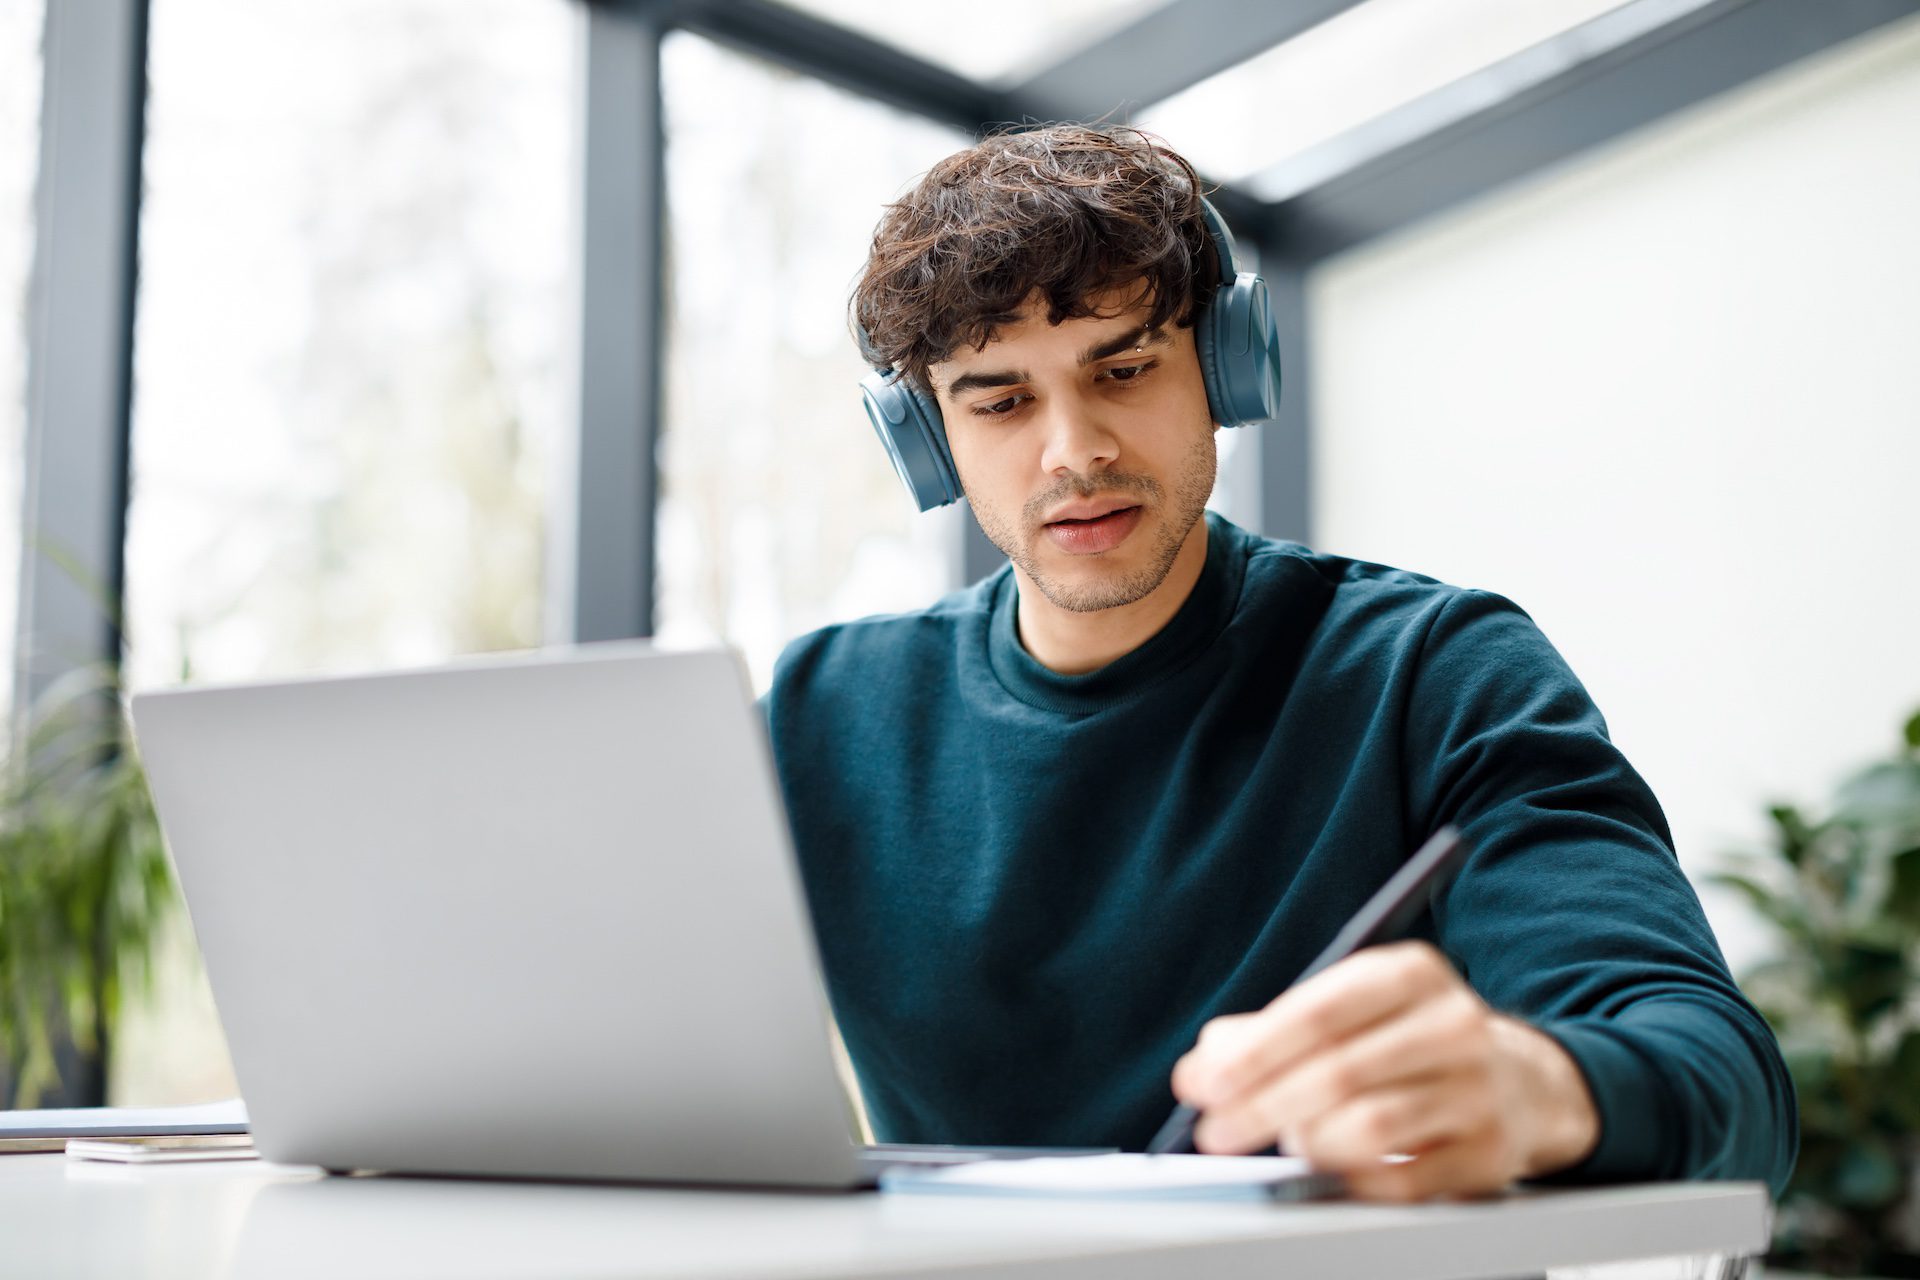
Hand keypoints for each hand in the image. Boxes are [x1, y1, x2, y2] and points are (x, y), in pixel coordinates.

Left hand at [1168, 941, 1599, 1200]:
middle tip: (1215, 1133)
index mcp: (1411, 973)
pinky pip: (1403, 1181)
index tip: (1203, 1087)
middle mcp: (1454, 1024)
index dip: (1255, 1053)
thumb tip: (1199, 1071)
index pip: (1320, 1012)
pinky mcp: (1490, 1153)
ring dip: (1309, 1142)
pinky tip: (1332, 1170)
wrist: (1520, 1082)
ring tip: (1285, 1143)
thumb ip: (1263, 1033)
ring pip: (1371, 1128)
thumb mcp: (1345, 1013)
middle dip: (1263, 1106)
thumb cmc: (1405, 1042)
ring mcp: (1479, 1090)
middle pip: (1339, 1072)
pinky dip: (1353, 1179)